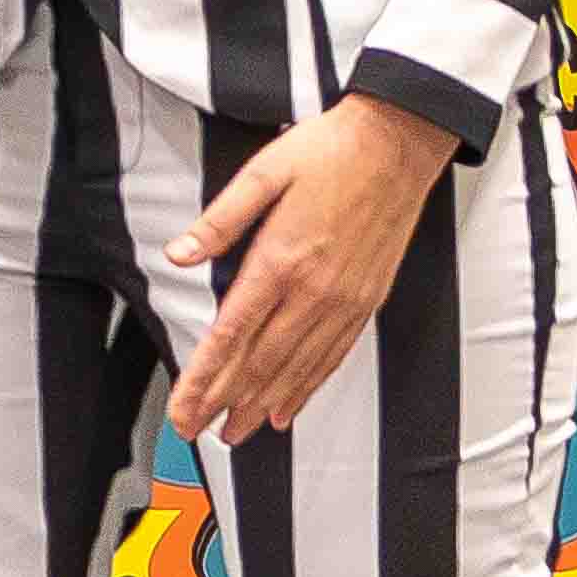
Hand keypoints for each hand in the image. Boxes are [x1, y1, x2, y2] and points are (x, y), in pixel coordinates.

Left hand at [160, 92, 452, 443]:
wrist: (398, 144)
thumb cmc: (329, 152)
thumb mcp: (261, 173)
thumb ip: (219, 221)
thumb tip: (178, 254)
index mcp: (280, 260)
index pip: (231, 335)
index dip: (204, 378)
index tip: (183, 408)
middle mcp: (313, 291)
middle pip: (260, 363)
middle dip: (223, 402)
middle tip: (196, 432)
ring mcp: (344, 300)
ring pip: (297, 369)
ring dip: (261, 405)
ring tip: (235, 432)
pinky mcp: (366, 301)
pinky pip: (332, 356)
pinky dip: (307, 387)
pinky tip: (287, 407)